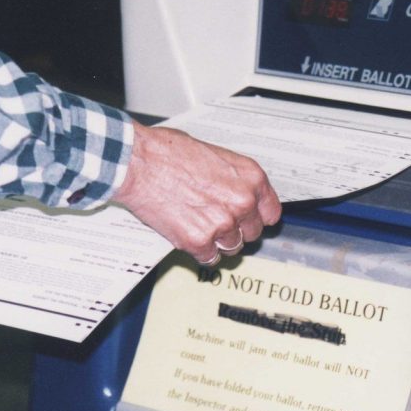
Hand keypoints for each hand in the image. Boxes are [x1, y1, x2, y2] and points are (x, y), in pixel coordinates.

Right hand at [113, 120, 281, 264]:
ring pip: (232, 247)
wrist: (138, 162)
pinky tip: (189, 236)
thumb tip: (241, 193)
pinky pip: (210, 258)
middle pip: (252, 233)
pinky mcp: (198, 241)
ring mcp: (222, 224)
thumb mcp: (217, 156)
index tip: (250, 220)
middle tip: (217, 220)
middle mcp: (242, 202)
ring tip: (200, 225)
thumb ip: (235, 179)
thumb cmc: (170, 152)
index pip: (271, 213)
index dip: (258, 217)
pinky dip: (200, 252)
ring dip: (218, 242)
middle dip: (236, 229)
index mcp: (251, 178)